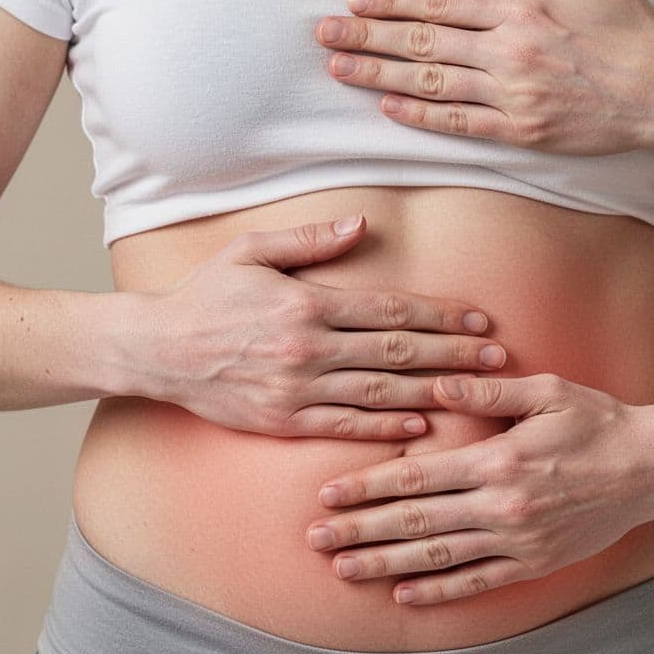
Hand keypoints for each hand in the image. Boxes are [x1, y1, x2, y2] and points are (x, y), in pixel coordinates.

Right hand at [113, 213, 506, 437]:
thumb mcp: (250, 251)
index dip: (439, 314)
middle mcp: (307, 348)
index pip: (389, 309)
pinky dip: (385, 428)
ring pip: (379, 391)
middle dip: (453, 352)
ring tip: (475, 390)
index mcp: (305, 303)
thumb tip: (362, 224)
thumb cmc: (206, 294)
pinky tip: (420, 425)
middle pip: (396, 350)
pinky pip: (345, 425)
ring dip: (432, 390)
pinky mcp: (284, 421)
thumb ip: (309, 240)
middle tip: (497, 356)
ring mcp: (297, 389)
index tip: (478, 318)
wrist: (156, 350)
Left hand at [305, 372, 653, 604]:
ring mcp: (518, 540)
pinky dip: (439, 591)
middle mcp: (502, 506)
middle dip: (361, 531)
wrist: (652, 467)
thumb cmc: (597, 421)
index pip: (417, 477)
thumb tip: (436, 380)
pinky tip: (404, 595)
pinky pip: (479, 582)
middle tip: (317, 539)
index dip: (367, 487)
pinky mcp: (535, 562)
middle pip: (416, 521)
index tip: (328, 495)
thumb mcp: (545, 391)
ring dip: (386, 565)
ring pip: (439, 557)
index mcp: (498, 459)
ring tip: (345, 570)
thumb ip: (487, 388)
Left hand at [315, 0, 653, 155]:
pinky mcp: (520, 132)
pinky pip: (459, 124)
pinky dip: (420, 118)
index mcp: (522, 9)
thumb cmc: (635, 35)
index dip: (392, 2)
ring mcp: (512, 94)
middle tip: (323, 36)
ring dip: (379, 77)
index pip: (441, 3)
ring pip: (430, 84)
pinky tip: (386, 111)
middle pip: (422, 43)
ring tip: (338, 71)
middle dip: (367, 38)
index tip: (354, 1)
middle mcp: (509, 51)